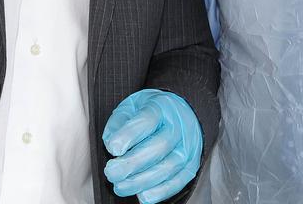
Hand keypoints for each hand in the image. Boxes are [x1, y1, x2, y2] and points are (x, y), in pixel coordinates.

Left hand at [102, 89, 202, 203]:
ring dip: (142, 181)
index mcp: (161, 106)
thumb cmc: (151, 113)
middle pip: (159, 146)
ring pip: (168, 167)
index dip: (129, 135)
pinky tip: (143, 196)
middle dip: (133, 163)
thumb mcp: (131, 106)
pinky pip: (178, 181)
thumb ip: (118, 122)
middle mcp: (178, 126)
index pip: (147, 119)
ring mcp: (188, 146)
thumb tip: (111, 145)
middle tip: (111, 172)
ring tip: (120, 186)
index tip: (113, 148)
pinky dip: (161, 191)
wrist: (180, 113)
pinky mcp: (191, 164)